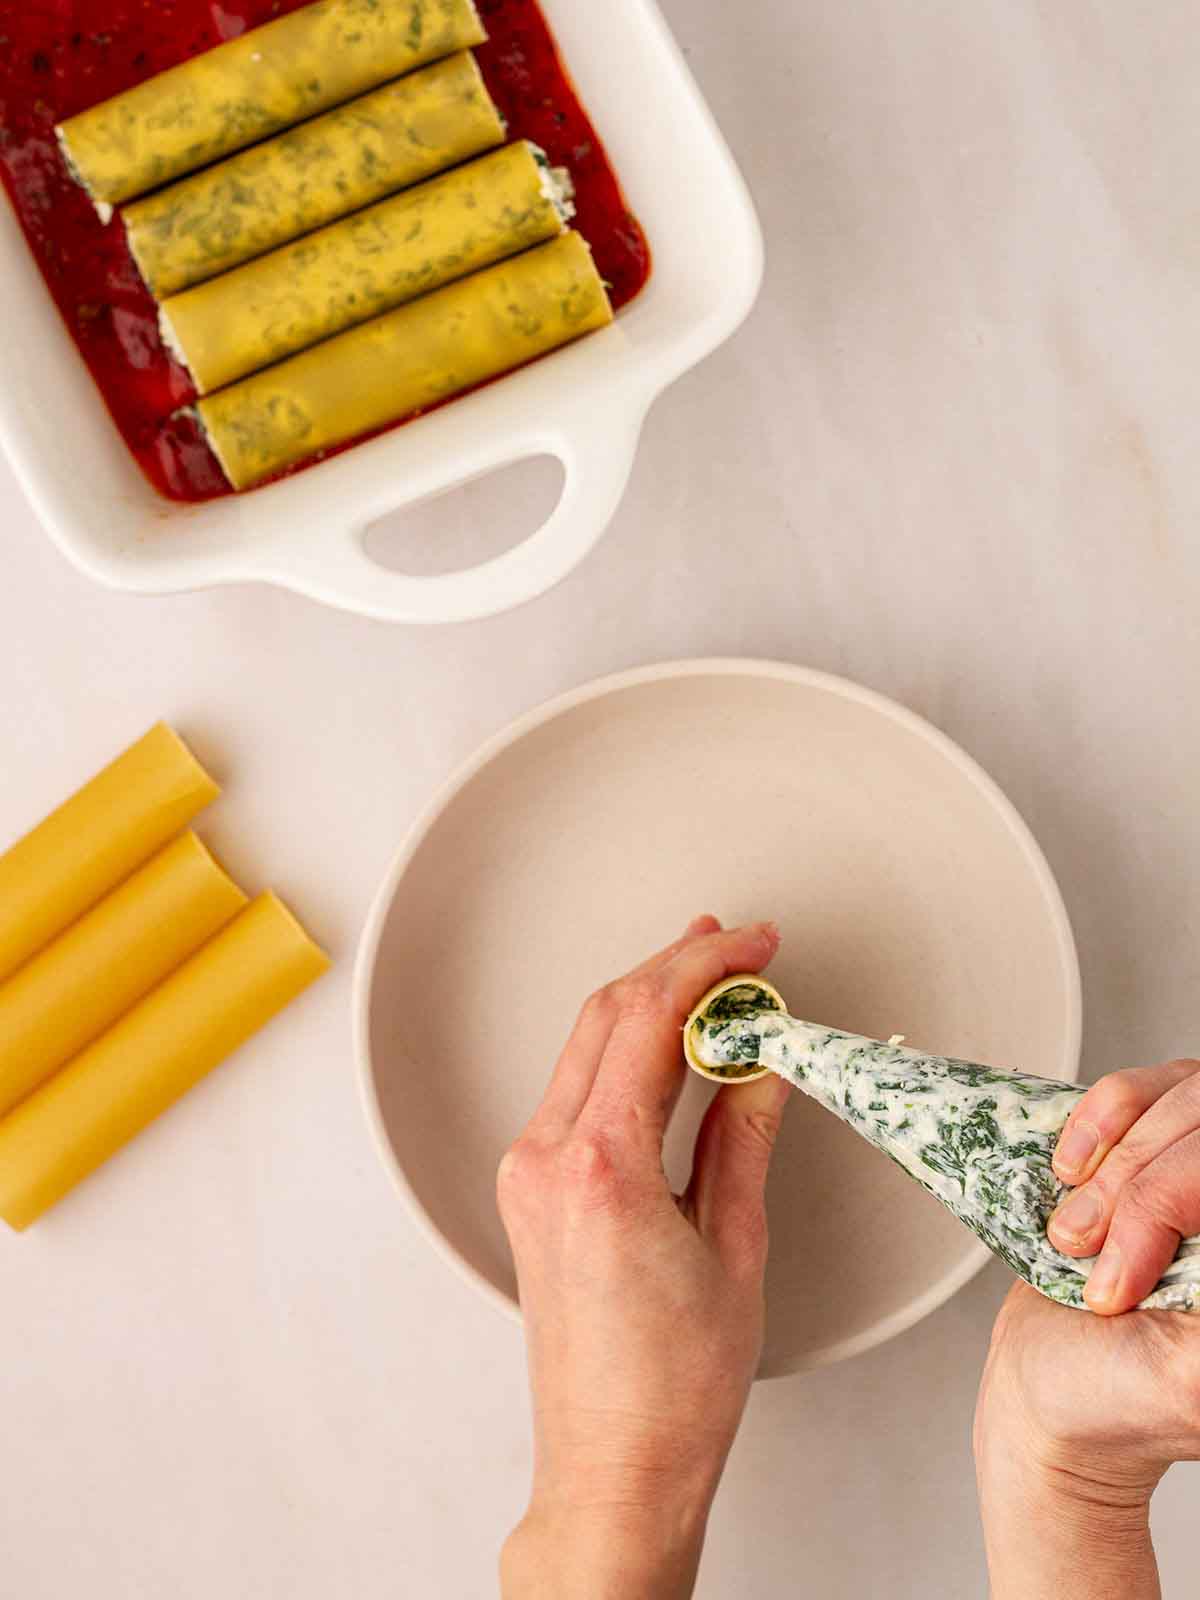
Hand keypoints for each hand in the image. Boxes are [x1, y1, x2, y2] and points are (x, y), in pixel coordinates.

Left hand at [497, 917, 789, 1598]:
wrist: (613, 1463)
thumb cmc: (674, 1383)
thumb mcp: (735, 1246)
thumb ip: (744, 1137)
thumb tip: (761, 1063)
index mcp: (600, 1167)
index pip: (647, 1021)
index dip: (706, 967)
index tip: (754, 945)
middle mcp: (547, 1159)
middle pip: (605, 1017)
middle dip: (672, 966)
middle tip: (736, 945)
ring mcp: (529, 1173)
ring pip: (585, 1047)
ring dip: (646, 1002)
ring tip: (708, 977)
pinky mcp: (531, 1190)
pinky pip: (576, 1091)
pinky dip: (624, 1051)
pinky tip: (667, 1044)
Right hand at [975, 1060, 1199, 1599]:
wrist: (1044, 1391)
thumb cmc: (1115, 1403)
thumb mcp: (1186, 1382)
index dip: (1172, 1200)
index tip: (1123, 1280)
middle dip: (1133, 1197)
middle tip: (1097, 1274)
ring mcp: (1194, 1169)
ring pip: (1174, 1100)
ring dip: (1106, 1169)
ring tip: (1074, 1238)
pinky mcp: (1150, 1147)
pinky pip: (1136, 1092)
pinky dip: (1092, 1127)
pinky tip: (1070, 1172)